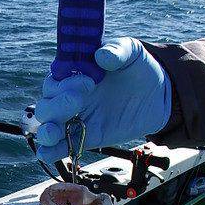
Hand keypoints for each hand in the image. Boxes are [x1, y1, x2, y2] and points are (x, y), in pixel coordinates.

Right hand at [35, 37, 171, 162]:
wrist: (159, 93)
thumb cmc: (139, 67)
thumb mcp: (131, 52)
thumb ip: (117, 50)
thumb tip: (102, 55)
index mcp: (74, 74)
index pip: (55, 80)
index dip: (65, 82)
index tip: (88, 80)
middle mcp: (69, 96)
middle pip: (47, 105)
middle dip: (56, 105)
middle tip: (79, 100)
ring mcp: (76, 119)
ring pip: (48, 126)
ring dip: (46, 130)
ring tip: (54, 132)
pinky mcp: (87, 137)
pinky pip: (62, 147)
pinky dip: (51, 151)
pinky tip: (48, 153)